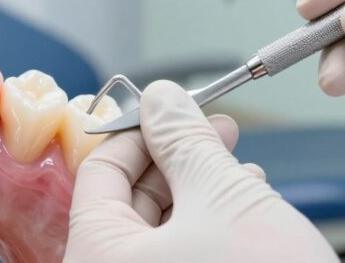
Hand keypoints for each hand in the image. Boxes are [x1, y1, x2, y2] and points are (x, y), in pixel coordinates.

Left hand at [64, 81, 337, 262]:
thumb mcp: (224, 197)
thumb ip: (186, 140)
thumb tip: (163, 98)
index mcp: (99, 259)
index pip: (100, 171)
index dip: (143, 129)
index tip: (176, 108)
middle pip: (129, 203)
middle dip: (179, 160)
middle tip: (216, 130)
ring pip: (159, 233)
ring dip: (200, 191)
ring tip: (241, 168)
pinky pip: (179, 260)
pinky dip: (209, 229)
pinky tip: (245, 209)